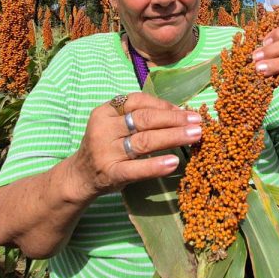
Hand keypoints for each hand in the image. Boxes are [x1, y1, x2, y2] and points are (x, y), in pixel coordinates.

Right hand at [68, 92, 202, 200]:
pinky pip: (136, 169)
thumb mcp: (115, 125)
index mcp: (105, 111)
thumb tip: (179, 112)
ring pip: (144, 141)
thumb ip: (139, 117)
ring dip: (173, 137)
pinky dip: (156, 165)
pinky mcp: (110, 173)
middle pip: (145, 120)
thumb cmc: (106, 146)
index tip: (185, 111)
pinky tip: (174, 162)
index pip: (138, 101)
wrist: (80, 176)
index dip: (164, 105)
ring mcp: (106, 152)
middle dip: (174, 119)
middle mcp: (104, 129)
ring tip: (195, 136)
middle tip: (198, 122)